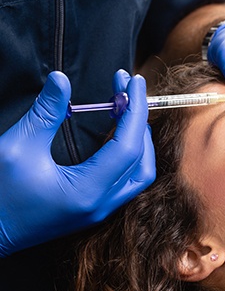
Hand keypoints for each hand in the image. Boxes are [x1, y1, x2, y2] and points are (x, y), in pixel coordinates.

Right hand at [0, 70, 154, 256]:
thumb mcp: (17, 148)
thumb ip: (45, 113)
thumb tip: (60, 79)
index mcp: (87, 191)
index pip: (128, 145)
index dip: (134, 109)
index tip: (133, 80)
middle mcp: (101, 204)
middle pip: (141, 159)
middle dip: (138, 119)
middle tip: (125, 89)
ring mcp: (100, 210)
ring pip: (139, 173)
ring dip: (139, 139)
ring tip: (126, 108)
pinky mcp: (94, 209)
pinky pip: (127, 180)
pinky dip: (130, 154)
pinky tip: (117, 133)